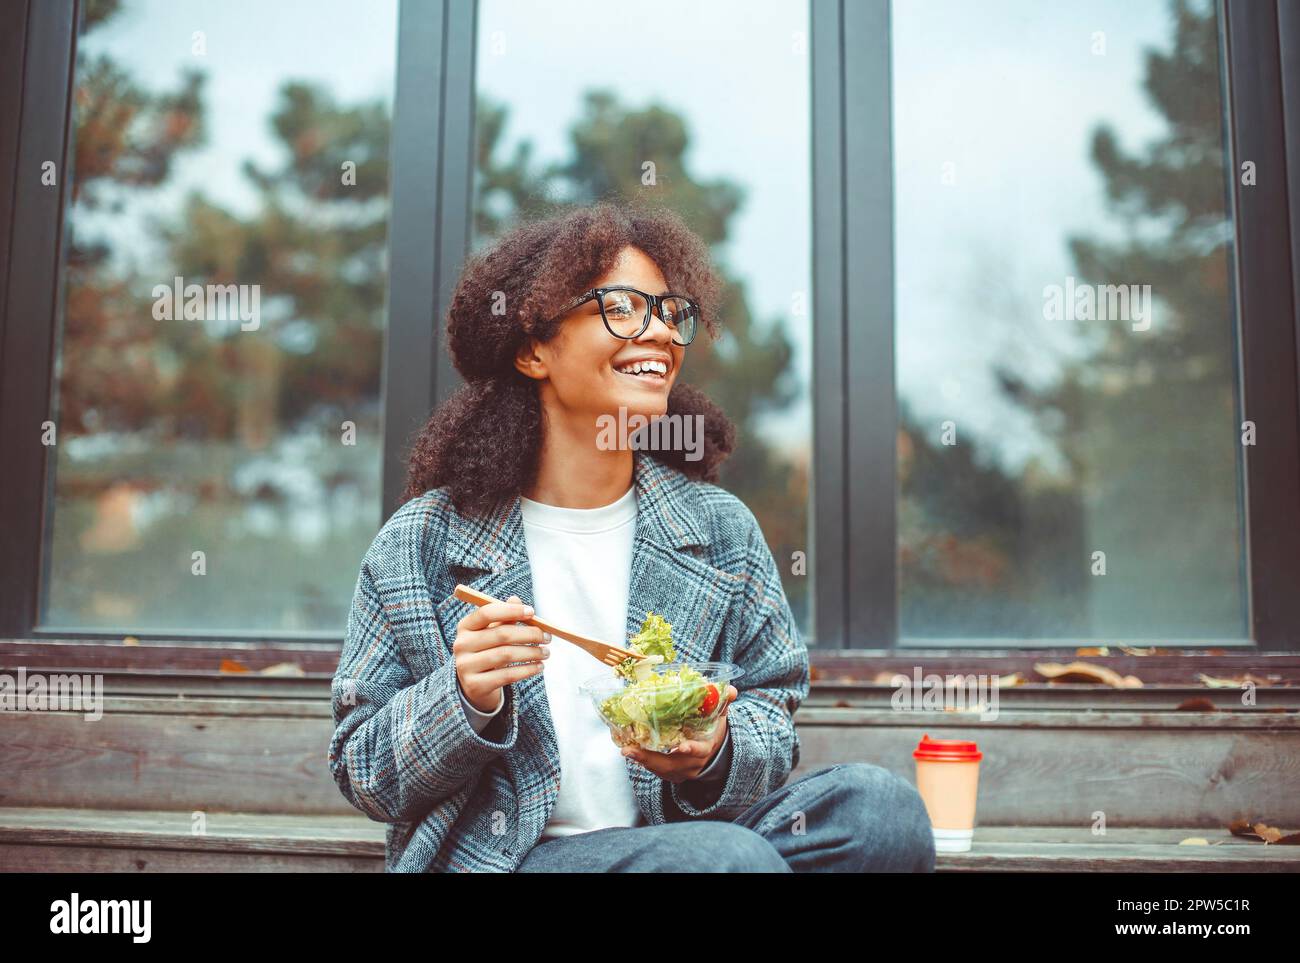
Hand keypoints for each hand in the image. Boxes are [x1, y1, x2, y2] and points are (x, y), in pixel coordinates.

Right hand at [453, 593, 549, 712]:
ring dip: (532, 653)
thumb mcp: (493, 632)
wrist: (475, 684)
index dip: (511, 610)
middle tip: (547, 637)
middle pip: (501, 634)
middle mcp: (462, 645)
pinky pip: (507, 675)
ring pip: (506, 655)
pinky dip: (527, 670)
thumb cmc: (488, 650)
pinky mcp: (475, 685)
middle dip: (529, 634)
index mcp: (466, 626)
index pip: (487, 612)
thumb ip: (504, 617)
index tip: (532, 612)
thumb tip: (516, 600)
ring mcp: (466, 666)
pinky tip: (539, 667)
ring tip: (546, 653)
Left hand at [620, 685, 737, 782]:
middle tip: (631, 750)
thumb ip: (723, 703)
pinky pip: (656, 771)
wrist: (713, 753)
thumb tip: (731, 689)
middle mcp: (693, 764)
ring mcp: (681, 771)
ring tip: (627, 750)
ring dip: (643, 761)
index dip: (691, 749)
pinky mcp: (671, 774)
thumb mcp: (720, 717)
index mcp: (705, 749)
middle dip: (651, 759)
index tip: (681, 747)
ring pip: (661, 770)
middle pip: (672, 765)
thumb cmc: (713, 730)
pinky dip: (644, 762)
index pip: (699, 751)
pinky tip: (630, 752)